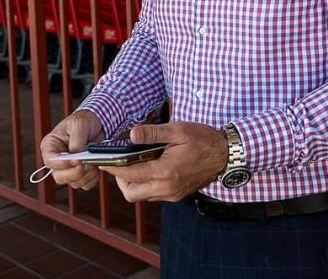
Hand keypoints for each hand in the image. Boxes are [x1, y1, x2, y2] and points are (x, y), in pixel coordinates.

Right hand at [40, 110, 103, 190]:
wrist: (97, 123)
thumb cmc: (83, 120)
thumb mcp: (79, 125)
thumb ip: (77, 142)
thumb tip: (77, 157)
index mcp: (50, 146)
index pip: (50, 161)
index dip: (61, 164)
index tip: (76, 160)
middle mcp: (57, 160)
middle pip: (59, 177)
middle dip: (74, 173)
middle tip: (86, 164)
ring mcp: (68, 169)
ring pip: (73, 183)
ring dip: (86, 175)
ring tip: (94, 162)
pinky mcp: (80, 174)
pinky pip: (85, 184)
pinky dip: (93, 178)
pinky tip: (97, 166)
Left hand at [100, 122, 227, 202]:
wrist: (226, 154)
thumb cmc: (203, 139)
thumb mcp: (178, 130)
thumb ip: (153, 133)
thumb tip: (131, 134)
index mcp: (165, 172)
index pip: (130, 174)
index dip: (113, 168)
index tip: (101, 161)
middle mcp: (167, 188)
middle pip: (132, 194)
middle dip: (120, 180)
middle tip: (118, 163)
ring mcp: (172, 194)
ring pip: (142, 196)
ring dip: (132, 183)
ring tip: (131, 164)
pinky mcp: (176, 195)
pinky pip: (153, 194)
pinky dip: (145, 184)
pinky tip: (146, 167)